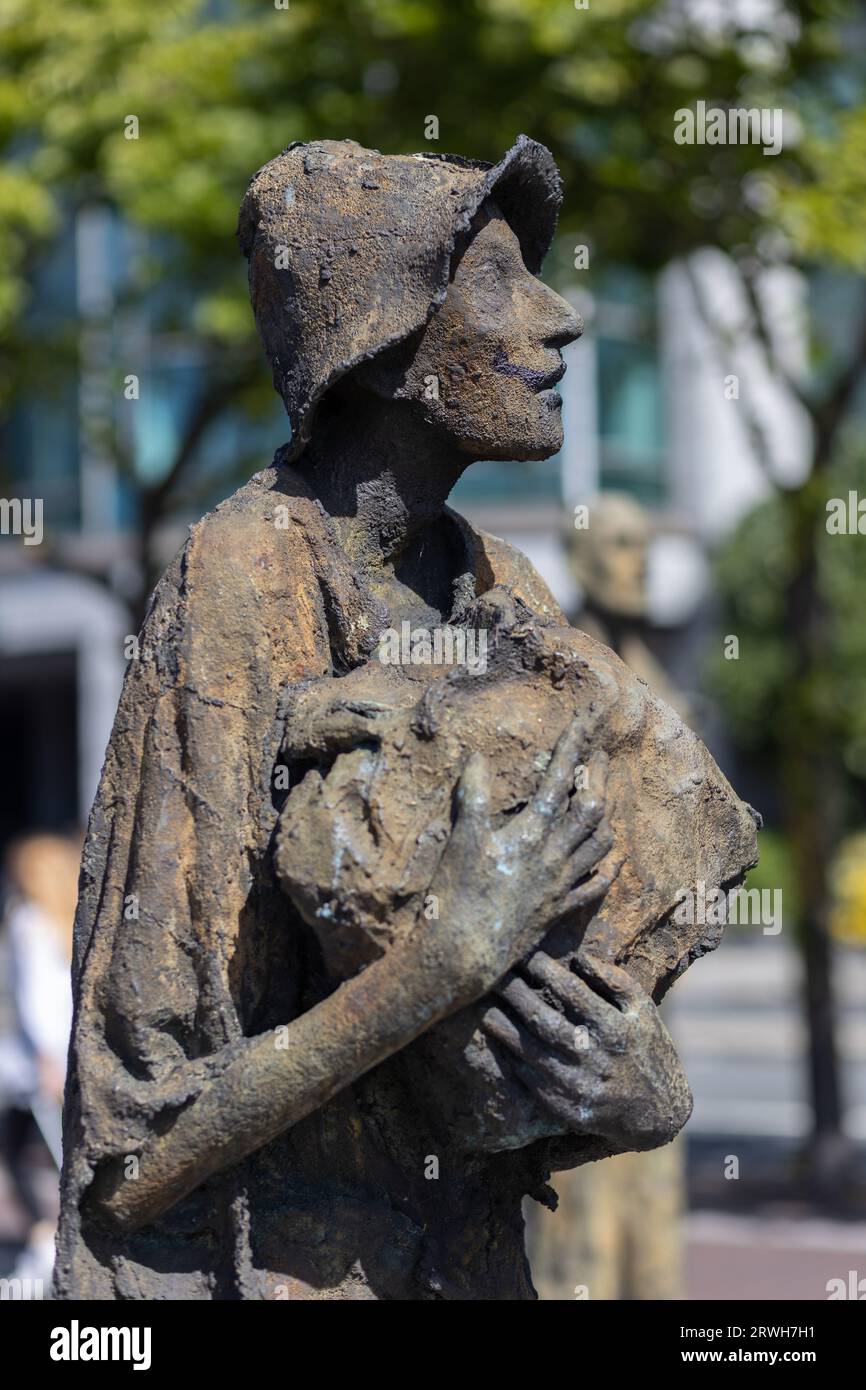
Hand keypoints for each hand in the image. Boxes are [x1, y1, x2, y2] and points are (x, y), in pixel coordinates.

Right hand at [424, 723, 613, 1005]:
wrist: (463, 955)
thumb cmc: (457, 894)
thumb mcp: (462, 838)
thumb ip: (474, 796)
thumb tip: (476, 757)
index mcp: (531, 832)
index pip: (560, 778)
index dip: (575, 745)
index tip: (589, 718)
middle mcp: (554, 856)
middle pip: (592, 808)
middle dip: (599, 778)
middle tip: (601, 757)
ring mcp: (559, 885)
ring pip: (599, 845)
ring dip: (603, 819)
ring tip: (601, 802)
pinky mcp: (556, 912)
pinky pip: (592, 889)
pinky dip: (603, 871)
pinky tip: (606, 864)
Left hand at [480, 949, 691, 1150]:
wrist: (656, 1112)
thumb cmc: (647, 1049)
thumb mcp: (644, 1010)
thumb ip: (616, 981)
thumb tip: (580, 957)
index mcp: (615, 1030)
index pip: (572, 992)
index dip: (545, 970)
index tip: (524, 953)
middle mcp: (596, 1058)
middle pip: (545, 1020)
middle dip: (516, 994)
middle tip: (494, 975)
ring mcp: (579, 1086)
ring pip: (531, 1052)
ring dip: (504, 1027)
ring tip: (483, 1007)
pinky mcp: (566, 1107)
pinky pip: (530, 1080)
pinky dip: (511, 1058)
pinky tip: (496, 1041)